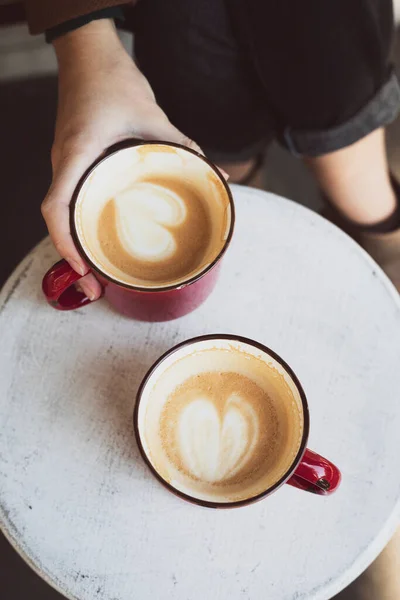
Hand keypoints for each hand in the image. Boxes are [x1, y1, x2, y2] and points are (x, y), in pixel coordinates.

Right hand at [42, 19, 202, 299]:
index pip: (57, 208)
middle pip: (58, 221)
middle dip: (72, 259)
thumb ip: (184, 147)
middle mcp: (64, 164)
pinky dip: (80, 226)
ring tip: (96, 274)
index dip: (65, 244)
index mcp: (76, 154)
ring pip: (63, 214)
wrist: (89, 57)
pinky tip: (99, 240)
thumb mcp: (153, 116)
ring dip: (75, 246)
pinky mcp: (72, 163)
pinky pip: (70, 201)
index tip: (85, 270)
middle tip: (95, 288)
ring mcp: (65, 165)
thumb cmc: (113, 81)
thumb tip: (218, 175)